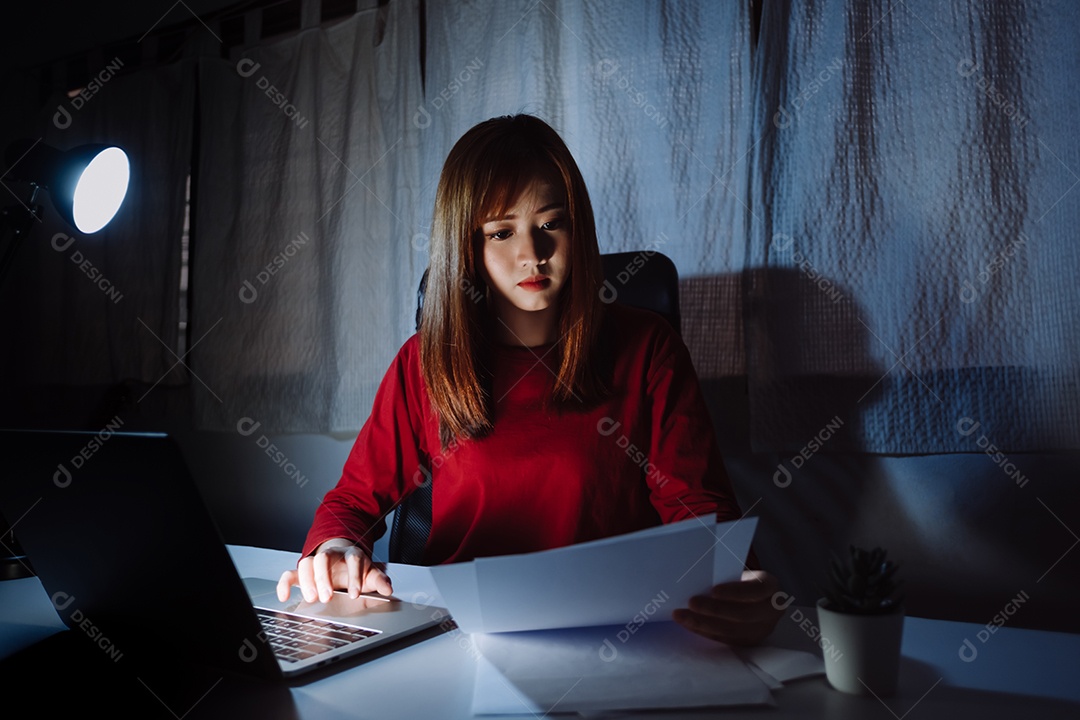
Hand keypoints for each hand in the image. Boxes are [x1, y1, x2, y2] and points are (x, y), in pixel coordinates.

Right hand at [276, 538, 392, 602]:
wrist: (341, 557)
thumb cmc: (356, 568)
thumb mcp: (370, 573)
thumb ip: (379, 580)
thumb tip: (387, 588)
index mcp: (351, 554)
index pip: (353, 559)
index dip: (354, 577)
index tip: (355, 594)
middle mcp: (332, 555)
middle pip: (324, 558)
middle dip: (324, 578)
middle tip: (327, 597)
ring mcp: (316, 561)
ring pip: (306, 563)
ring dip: (307, 581)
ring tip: (312, 598)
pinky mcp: (303, 571)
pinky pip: (290, 573)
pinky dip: (285, 583)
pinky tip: (284, 596)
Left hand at [672, 570, 783, 645]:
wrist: (749, 596)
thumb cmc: (737, 579)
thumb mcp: (737, 571)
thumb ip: (724, 573)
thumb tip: (696, 573)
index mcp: (770, 587)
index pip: (755, 590)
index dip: (735, 592)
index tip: (713, 590)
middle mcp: (771, 611)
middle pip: (743, 614)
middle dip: (714, 610)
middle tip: (691, 602)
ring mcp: (761, 630)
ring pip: (731, 631)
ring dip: (703, 623)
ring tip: (681, 615)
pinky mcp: (747, 642)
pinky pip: (723, 639)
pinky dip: (703, 631)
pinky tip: (688, 623)